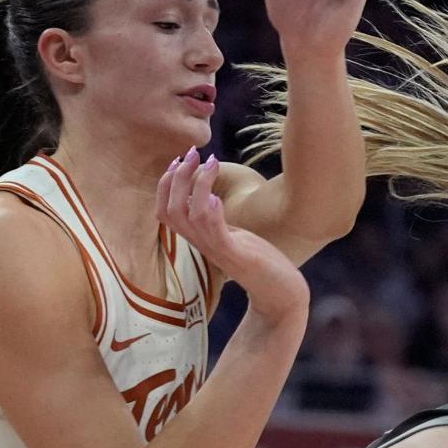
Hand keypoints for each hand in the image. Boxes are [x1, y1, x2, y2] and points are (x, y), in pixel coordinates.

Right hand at [157, 151, 307, 325]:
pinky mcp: (236, 257)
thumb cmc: (262, 263)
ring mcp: (218, 251)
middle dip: (176, 178)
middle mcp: (203, 245)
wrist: (283, 294)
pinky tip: (218, 197)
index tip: (179, 160)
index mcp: (200, 239)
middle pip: (170, 210)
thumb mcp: (234, 235)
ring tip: (211, 162)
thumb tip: (210, 196)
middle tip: (192, 153)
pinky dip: (211, 212)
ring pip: (188, 217)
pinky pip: (214, 233)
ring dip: (197, 185)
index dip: (165, 185)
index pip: (165, 212)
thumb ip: (218, 220)